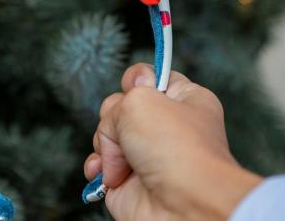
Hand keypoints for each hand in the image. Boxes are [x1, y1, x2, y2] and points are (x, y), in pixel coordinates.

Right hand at [84, 64, 261, 220]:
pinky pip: (100, 165)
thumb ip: (116, 101)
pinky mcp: (128, 180)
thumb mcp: (141, 100)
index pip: (151, 77)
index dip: (137, 80)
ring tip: (124, 160)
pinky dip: (98, 168)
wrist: (186, 206)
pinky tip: (107, 174)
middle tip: (131, 132)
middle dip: (115, 118)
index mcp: (183, 100)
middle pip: (120, 106)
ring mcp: (145, 154)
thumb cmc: (178, 151)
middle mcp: (164, 126)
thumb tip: (111, 127)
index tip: (136, 88)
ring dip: (106, 145)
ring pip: (106, 135)